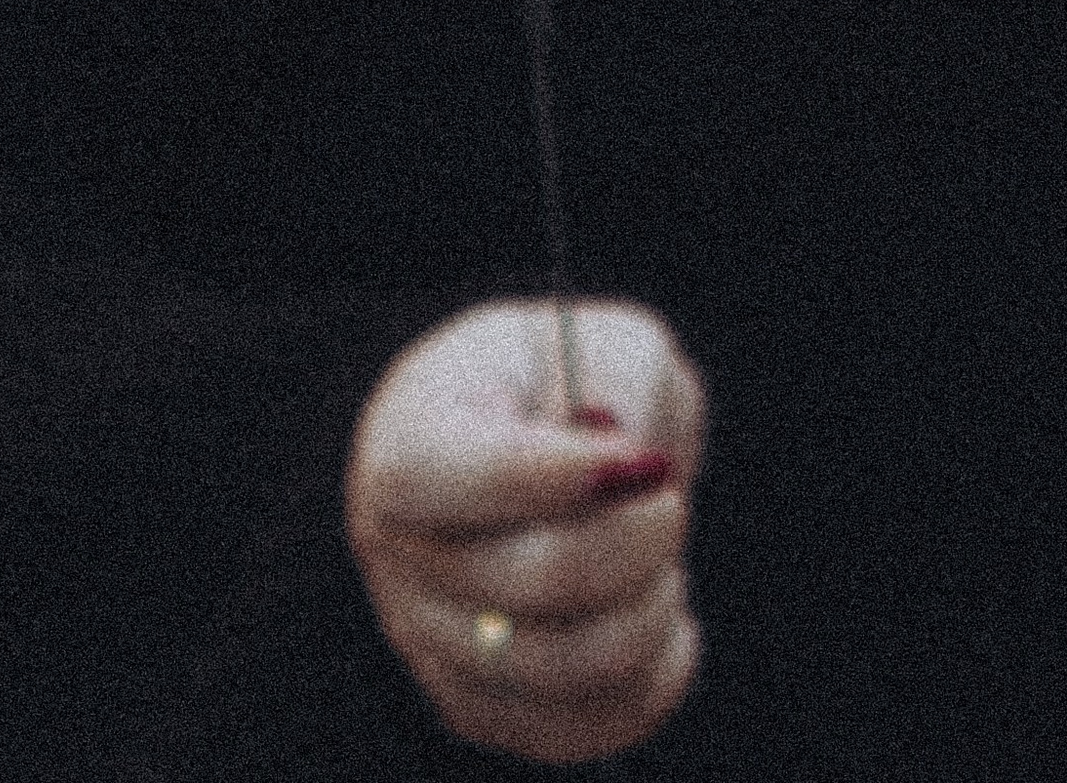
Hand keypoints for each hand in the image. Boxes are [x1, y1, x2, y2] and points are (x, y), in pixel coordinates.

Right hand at [346, 298, 704, 762]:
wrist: (525, 436)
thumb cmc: (561, 376)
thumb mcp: (594, 335)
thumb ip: (620, 381)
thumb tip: (632, 468)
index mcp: (406, 441)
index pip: (461, 477)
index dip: (560, 476)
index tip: (645, 459)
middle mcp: (396, 552)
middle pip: (529, 582)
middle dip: (636, 539)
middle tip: (670, 496)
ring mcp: (427, 641)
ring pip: (561, 668)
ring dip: (647, 610)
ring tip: (663, 558)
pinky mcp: (475, 705)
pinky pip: (577, 730)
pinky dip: (650, 681)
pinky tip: (666, 621)